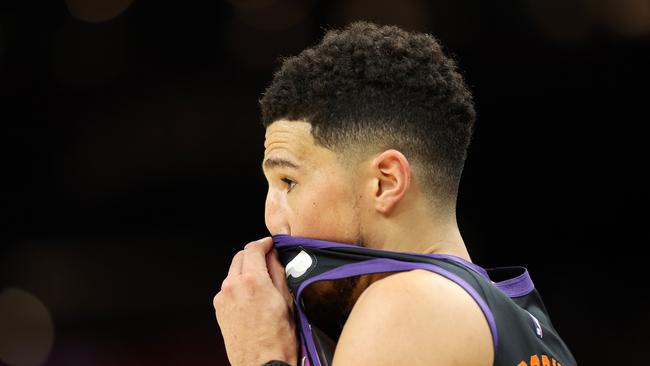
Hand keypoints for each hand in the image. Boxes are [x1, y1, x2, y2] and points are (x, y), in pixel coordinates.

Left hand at [213, 237, 297, 365]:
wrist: (262, 364)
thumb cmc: (278, 340)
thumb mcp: (286, 301)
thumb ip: (278, 273)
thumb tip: (274, 258)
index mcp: (252, 281)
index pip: (253, 248)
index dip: (263, 243)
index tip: (269, 244)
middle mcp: (233, 286)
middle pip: (240, 257)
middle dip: (254, 255)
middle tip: (268, 260)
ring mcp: (223, 298)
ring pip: (233, 272)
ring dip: (245, 270)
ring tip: (262, 282)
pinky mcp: (219, 309)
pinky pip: (228, 288)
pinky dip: (239, 285)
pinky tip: (252, 297)